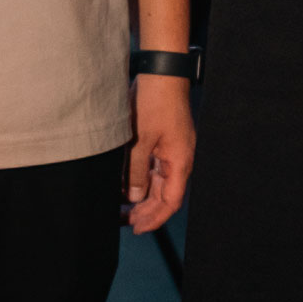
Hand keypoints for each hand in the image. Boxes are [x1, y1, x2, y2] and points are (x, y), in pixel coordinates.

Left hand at [126, 75, 194, 234]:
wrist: (161, 73)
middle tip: (125, 222)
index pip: (171, 202)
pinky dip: (142, 180)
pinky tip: (126, 185)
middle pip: (165, 195)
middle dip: (146, 211)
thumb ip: (135, 171)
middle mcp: (179, 159)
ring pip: (159, 183)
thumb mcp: (139, 140)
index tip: (137, 228)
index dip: (154, 218)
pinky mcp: (164, 142)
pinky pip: (155, 169)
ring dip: (142, 196)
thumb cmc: (155, 102)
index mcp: (179, 162)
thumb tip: (133, 196)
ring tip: (123, 207)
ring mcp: (172, 151)